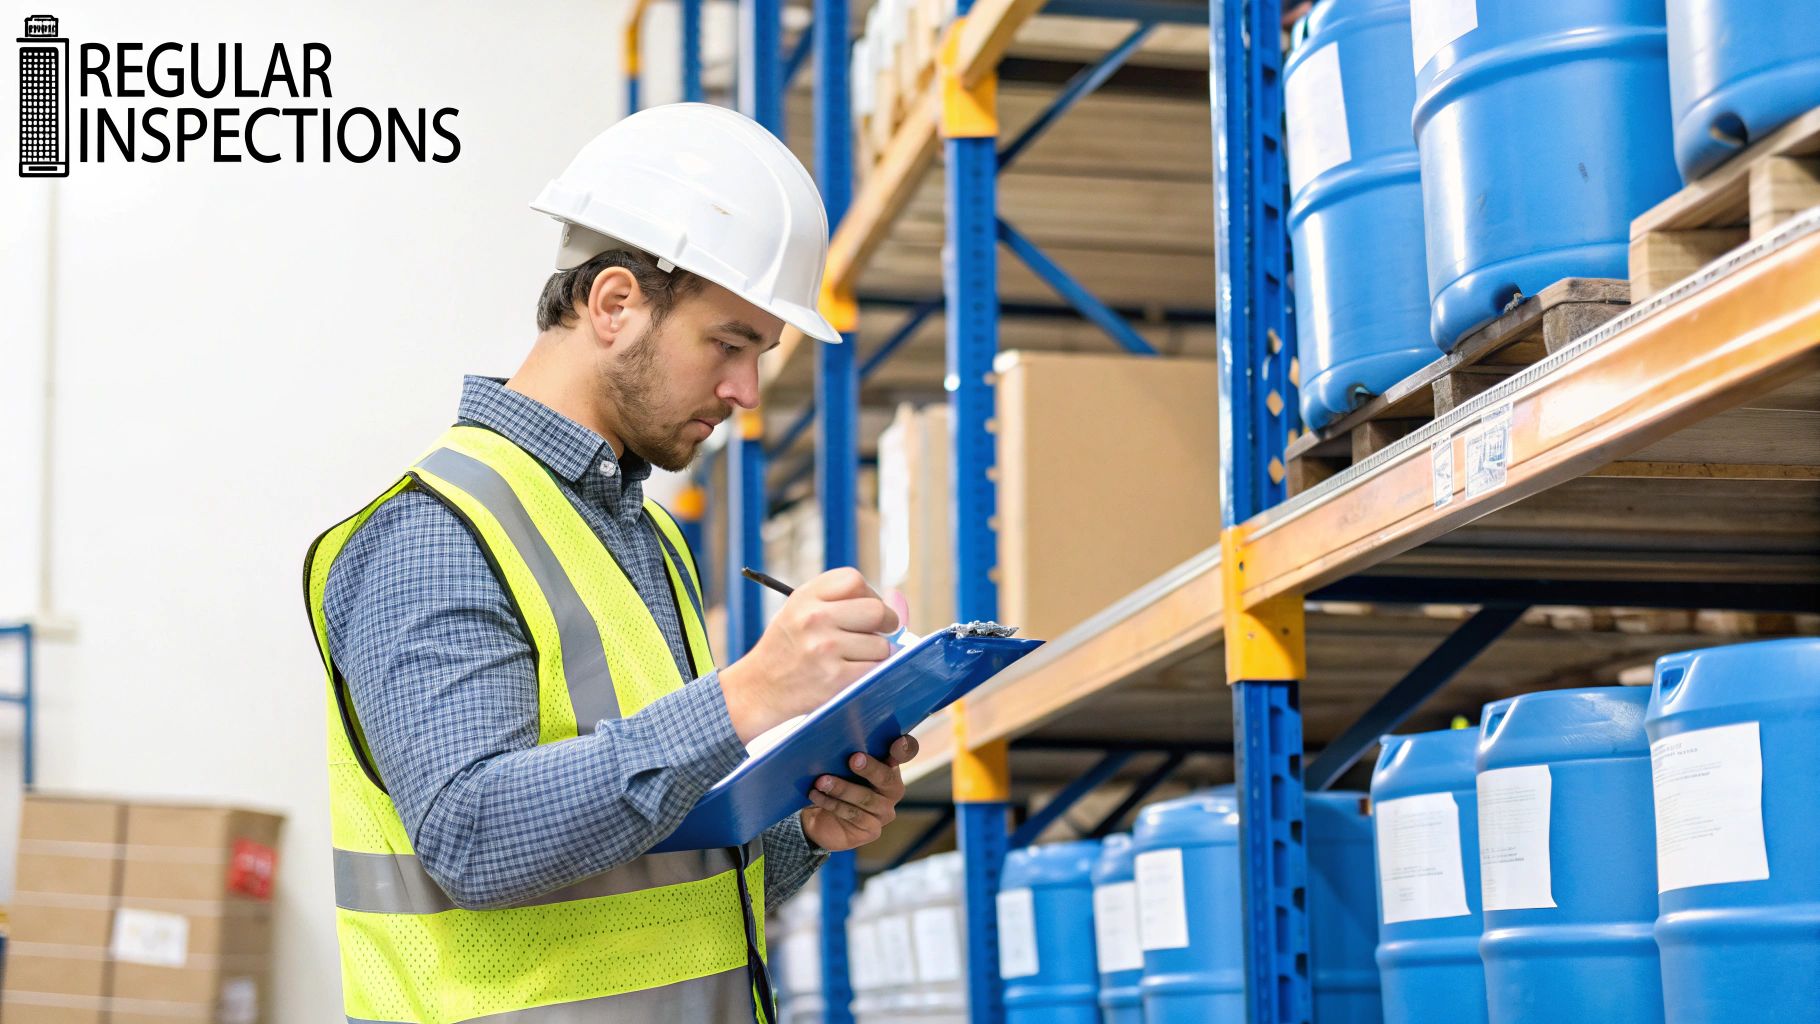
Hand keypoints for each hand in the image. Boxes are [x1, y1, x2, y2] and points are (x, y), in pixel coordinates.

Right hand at [720, 568, 898, 742]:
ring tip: (854, 658)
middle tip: (876, 633)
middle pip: (876, 610)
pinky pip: (875, 669)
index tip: (865, 609)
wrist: (758, 688)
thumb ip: (847, 601)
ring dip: (876, 654)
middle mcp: (814, 618)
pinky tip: (854, 673)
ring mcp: (824, 649)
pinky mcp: (834, 678)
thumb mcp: (803, 611)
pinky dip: (872, 673)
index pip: (854, 580)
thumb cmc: (788, 648)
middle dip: (885, 623)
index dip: (868, 594)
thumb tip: (900, 597)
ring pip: (881, 644)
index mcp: (805, 597)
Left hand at [801, 735, 918, 852]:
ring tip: (821, 781)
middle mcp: (891, 788)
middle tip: (853, 759)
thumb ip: (841, 750)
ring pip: (867, 799)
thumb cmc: (831, 780)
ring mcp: (884, 811)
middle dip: (870, 768)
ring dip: (842, 789)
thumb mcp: (835, 764)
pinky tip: (816, 796)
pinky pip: (854, 816)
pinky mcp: (872, 830)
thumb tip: (826, 733)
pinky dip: (833, 804)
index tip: (896, 742)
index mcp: (888, 765)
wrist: (818, 818)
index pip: (905, 753)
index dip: (904, 748)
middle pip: (887, 778)